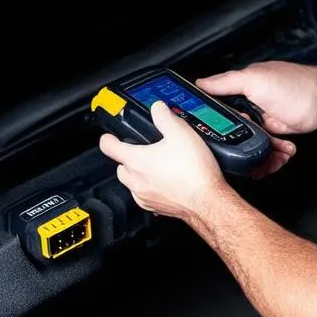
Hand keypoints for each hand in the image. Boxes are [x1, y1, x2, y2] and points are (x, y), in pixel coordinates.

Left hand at [99, 100, 223, 221]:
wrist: (208, 199)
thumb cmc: (194, 172)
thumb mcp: (181, 133)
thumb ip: (165, 117)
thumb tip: (157, 108)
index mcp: (137, 161)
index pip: (109, 147)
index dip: (108, 138)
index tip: (110, 136)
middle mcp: (136, 180)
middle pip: (120, 166)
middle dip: (128, 157)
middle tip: (143, 150)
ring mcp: (144, 196)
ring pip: (132, 183)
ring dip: (139, 174)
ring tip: (158, 166)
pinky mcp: (155, 208)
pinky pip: (144, 196)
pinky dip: (150, 188)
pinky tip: (167, 182)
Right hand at [197, 62, 316, 176]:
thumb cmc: (296, 86)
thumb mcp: (255, 79)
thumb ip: (226, 82)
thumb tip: (200, 83)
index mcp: (240, 89)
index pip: (215, 106)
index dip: (212, 122)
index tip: (212, 136)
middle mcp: (249, 104)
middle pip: (231, 131)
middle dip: (238, 143)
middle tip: (249, 146)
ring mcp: (261, 119)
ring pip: (249, 144)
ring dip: (259, 153)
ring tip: (271, 153)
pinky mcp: (274, 133)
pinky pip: (266, 149)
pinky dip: (273, 155)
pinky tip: (281, 153)